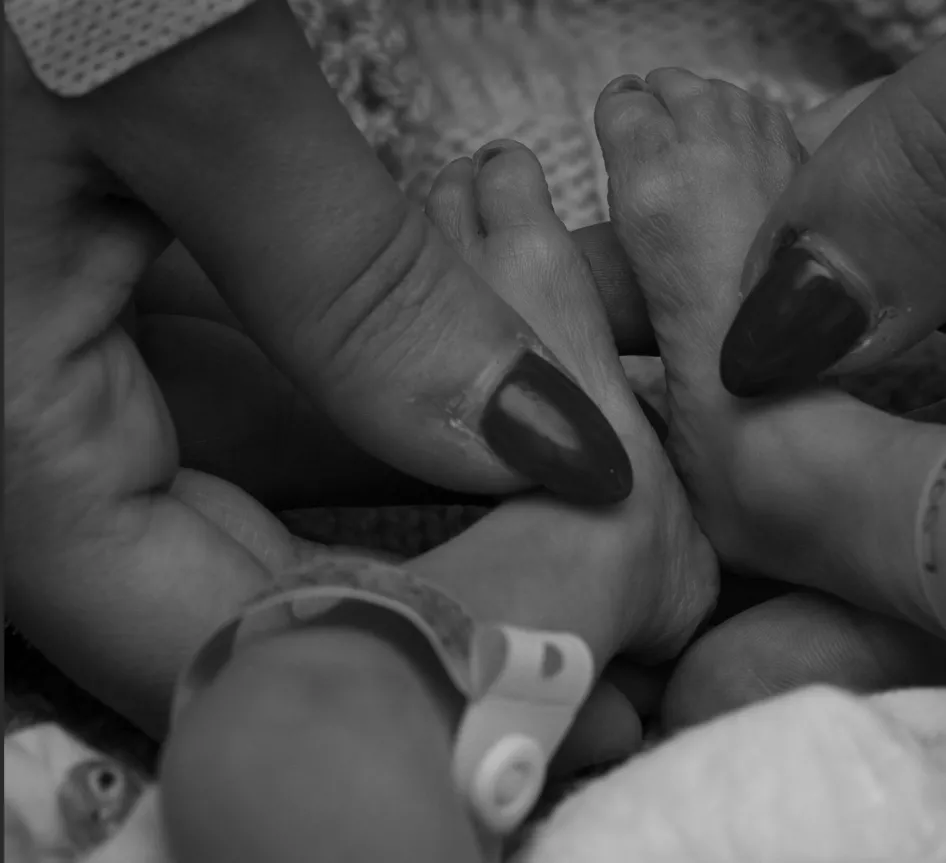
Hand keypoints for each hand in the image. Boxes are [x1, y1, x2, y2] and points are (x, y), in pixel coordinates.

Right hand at [0, 2, 679, 770]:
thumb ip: (350, 288)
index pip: (223, 638)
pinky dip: (404, 345)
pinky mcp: (126, 268)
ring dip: (453, 441)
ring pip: (289, 460)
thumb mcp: (170, 82)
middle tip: (632, 521)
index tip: (585, 612)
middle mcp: (39, 416)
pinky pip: (276, 355)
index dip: (408, 651)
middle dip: (458, 549)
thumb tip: (540, 455)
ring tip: (617, 420)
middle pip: (270, 565)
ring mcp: (77, 343)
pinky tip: (527, 325)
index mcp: (6, 431)